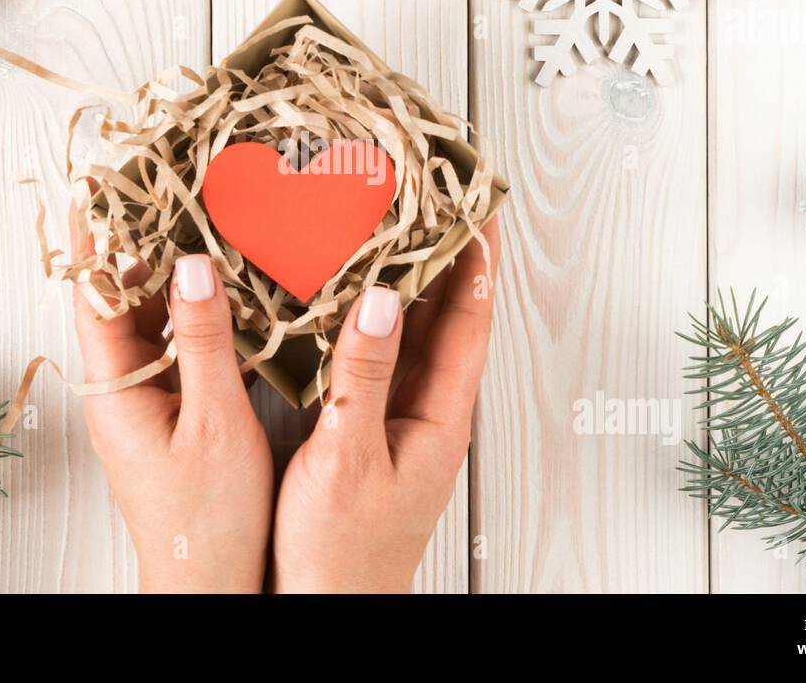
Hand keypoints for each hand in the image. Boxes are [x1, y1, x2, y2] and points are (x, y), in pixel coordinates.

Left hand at [70, 206, 272, 592]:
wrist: (211, 584)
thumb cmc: (206, 520)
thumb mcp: (214, 422)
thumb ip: (204, 341)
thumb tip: (194, 266)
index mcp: (115, 390)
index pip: (92, 295)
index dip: (90, 238)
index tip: (90, 183)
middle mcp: (123, 389)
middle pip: (122, 298)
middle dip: (140, 241)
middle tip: (161, 183)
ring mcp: (148, 399)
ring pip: (155, 320)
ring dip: (175, 274)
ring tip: (200, 218)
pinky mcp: (175, 412)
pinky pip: (182, 346)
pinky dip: (202, 313)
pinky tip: (232, 287)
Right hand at [272, 218, 501, 592]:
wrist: (326, 607)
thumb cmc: (343, 550)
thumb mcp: (349, 456)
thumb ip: (365, 375)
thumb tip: (384, 298)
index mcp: (439, 415)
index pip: (470, 319)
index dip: (477, 259)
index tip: (478, 203)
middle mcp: (428, 410)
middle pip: (447, 318)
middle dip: (443, 255)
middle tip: (429, 198)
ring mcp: (400, 418)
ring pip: (413, 334)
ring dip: (406, 281)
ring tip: (391, 226)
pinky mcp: (369, 427)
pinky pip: (379, 355)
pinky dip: (370, 316)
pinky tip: (347, 296)